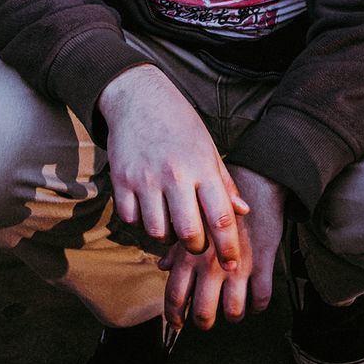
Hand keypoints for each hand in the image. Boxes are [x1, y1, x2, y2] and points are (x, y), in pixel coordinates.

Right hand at [98, 63, 249, 267]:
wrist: (137, 97)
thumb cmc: (179, 124)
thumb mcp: (207, 147)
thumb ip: (224, 182)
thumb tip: (243, 212)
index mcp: (201, 166)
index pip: (221, 218)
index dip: (229, 248)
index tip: (233, 265)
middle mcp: (174, 175)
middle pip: (189, 234)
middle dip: (196, 247)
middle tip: (198, 243)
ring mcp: (144, 179)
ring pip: (158, 232)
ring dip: (167, 236)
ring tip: (172, 224)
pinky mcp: (120, 180)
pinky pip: (131, 220)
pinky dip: (141, 223)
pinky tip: (149, 211)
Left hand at [157, 165, 286, 329]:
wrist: (254, 181)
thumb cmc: (218, 202)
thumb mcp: (191, 223)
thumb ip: (176, 248)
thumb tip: (162, 267)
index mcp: (190, 255)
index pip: (175, 296)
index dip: (174, 316)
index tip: (178, 323)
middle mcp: (211, 264)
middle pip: (203, 312)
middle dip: (204, 322)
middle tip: (205, 321)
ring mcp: (238, 265)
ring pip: (234, 311)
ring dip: (233, 314)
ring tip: (232, 310)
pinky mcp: (262, 263)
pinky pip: (261, 298)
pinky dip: (257, 306)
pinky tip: (254, 301)